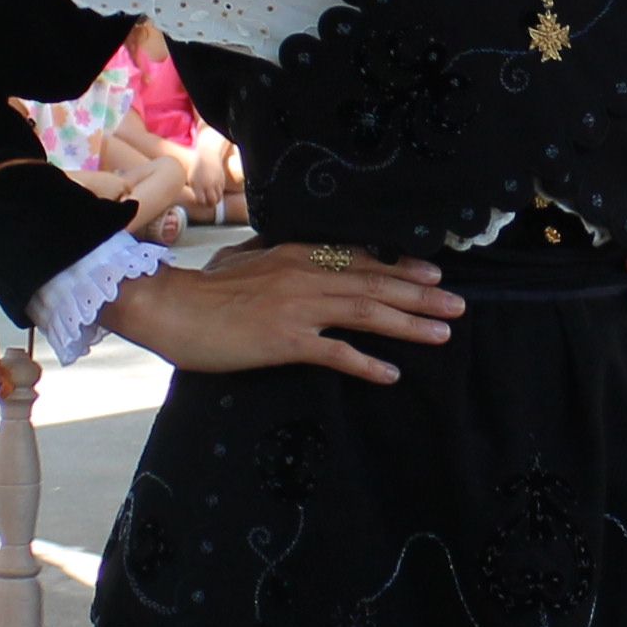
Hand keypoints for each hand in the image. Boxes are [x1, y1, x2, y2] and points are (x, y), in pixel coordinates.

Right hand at [103, 237, 459, 388]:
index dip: (400, 268)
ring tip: (442, 334)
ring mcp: (297, 307)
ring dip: (408, 323)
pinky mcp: (285, 339)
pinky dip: (366, 362)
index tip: (432, 275)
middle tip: (457, 305)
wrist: (169, 307)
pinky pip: (335, 351)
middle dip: (420, 295)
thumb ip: (269, 257)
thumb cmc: (200, 289)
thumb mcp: (241, 262)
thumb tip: (278, 252)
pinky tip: (392, 373)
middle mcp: (305, 275)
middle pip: (374, 284)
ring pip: (366, 312)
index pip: (360, 259)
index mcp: (296, 255)